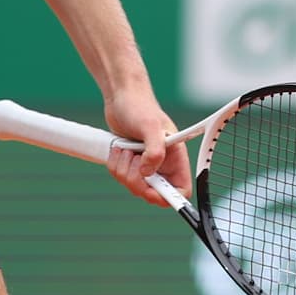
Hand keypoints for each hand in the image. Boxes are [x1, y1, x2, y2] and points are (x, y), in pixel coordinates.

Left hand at [103, 88, 191, 207]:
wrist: (121, 97)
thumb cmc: (139, 106)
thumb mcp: (149, 127)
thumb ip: (154, 151)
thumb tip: (147, 174)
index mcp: (175, 158)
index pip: (180, 191)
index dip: (168, 197)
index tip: (150, 190)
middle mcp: (162, 164)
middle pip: (152, 193)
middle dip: (137, 180)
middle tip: (132, 160)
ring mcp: (145, 165)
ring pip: (133, 186)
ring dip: (124, 169)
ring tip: (125, 148)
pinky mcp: (130, 163)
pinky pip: (120, 177)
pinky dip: (115, 165)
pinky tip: (118, 148)